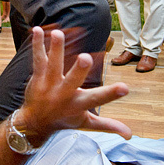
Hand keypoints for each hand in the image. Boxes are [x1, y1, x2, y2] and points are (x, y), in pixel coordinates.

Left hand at [18, 27, 130, 144]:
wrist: (34, 123)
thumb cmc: (64, 120)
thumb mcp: (86, 123)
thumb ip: (108, 125)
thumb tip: (130, 135)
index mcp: (78, 104)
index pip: (98, 99)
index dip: (111, 94)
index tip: (125, 88)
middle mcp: (63, 94)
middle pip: (72, 81)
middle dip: (79, 70)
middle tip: (86, 58)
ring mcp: (48, 84)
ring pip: (52, 65)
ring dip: (55, 49)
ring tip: (59, 34)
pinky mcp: (37, 77)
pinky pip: (38, 59)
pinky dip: (38, 45)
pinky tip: (37, 30)